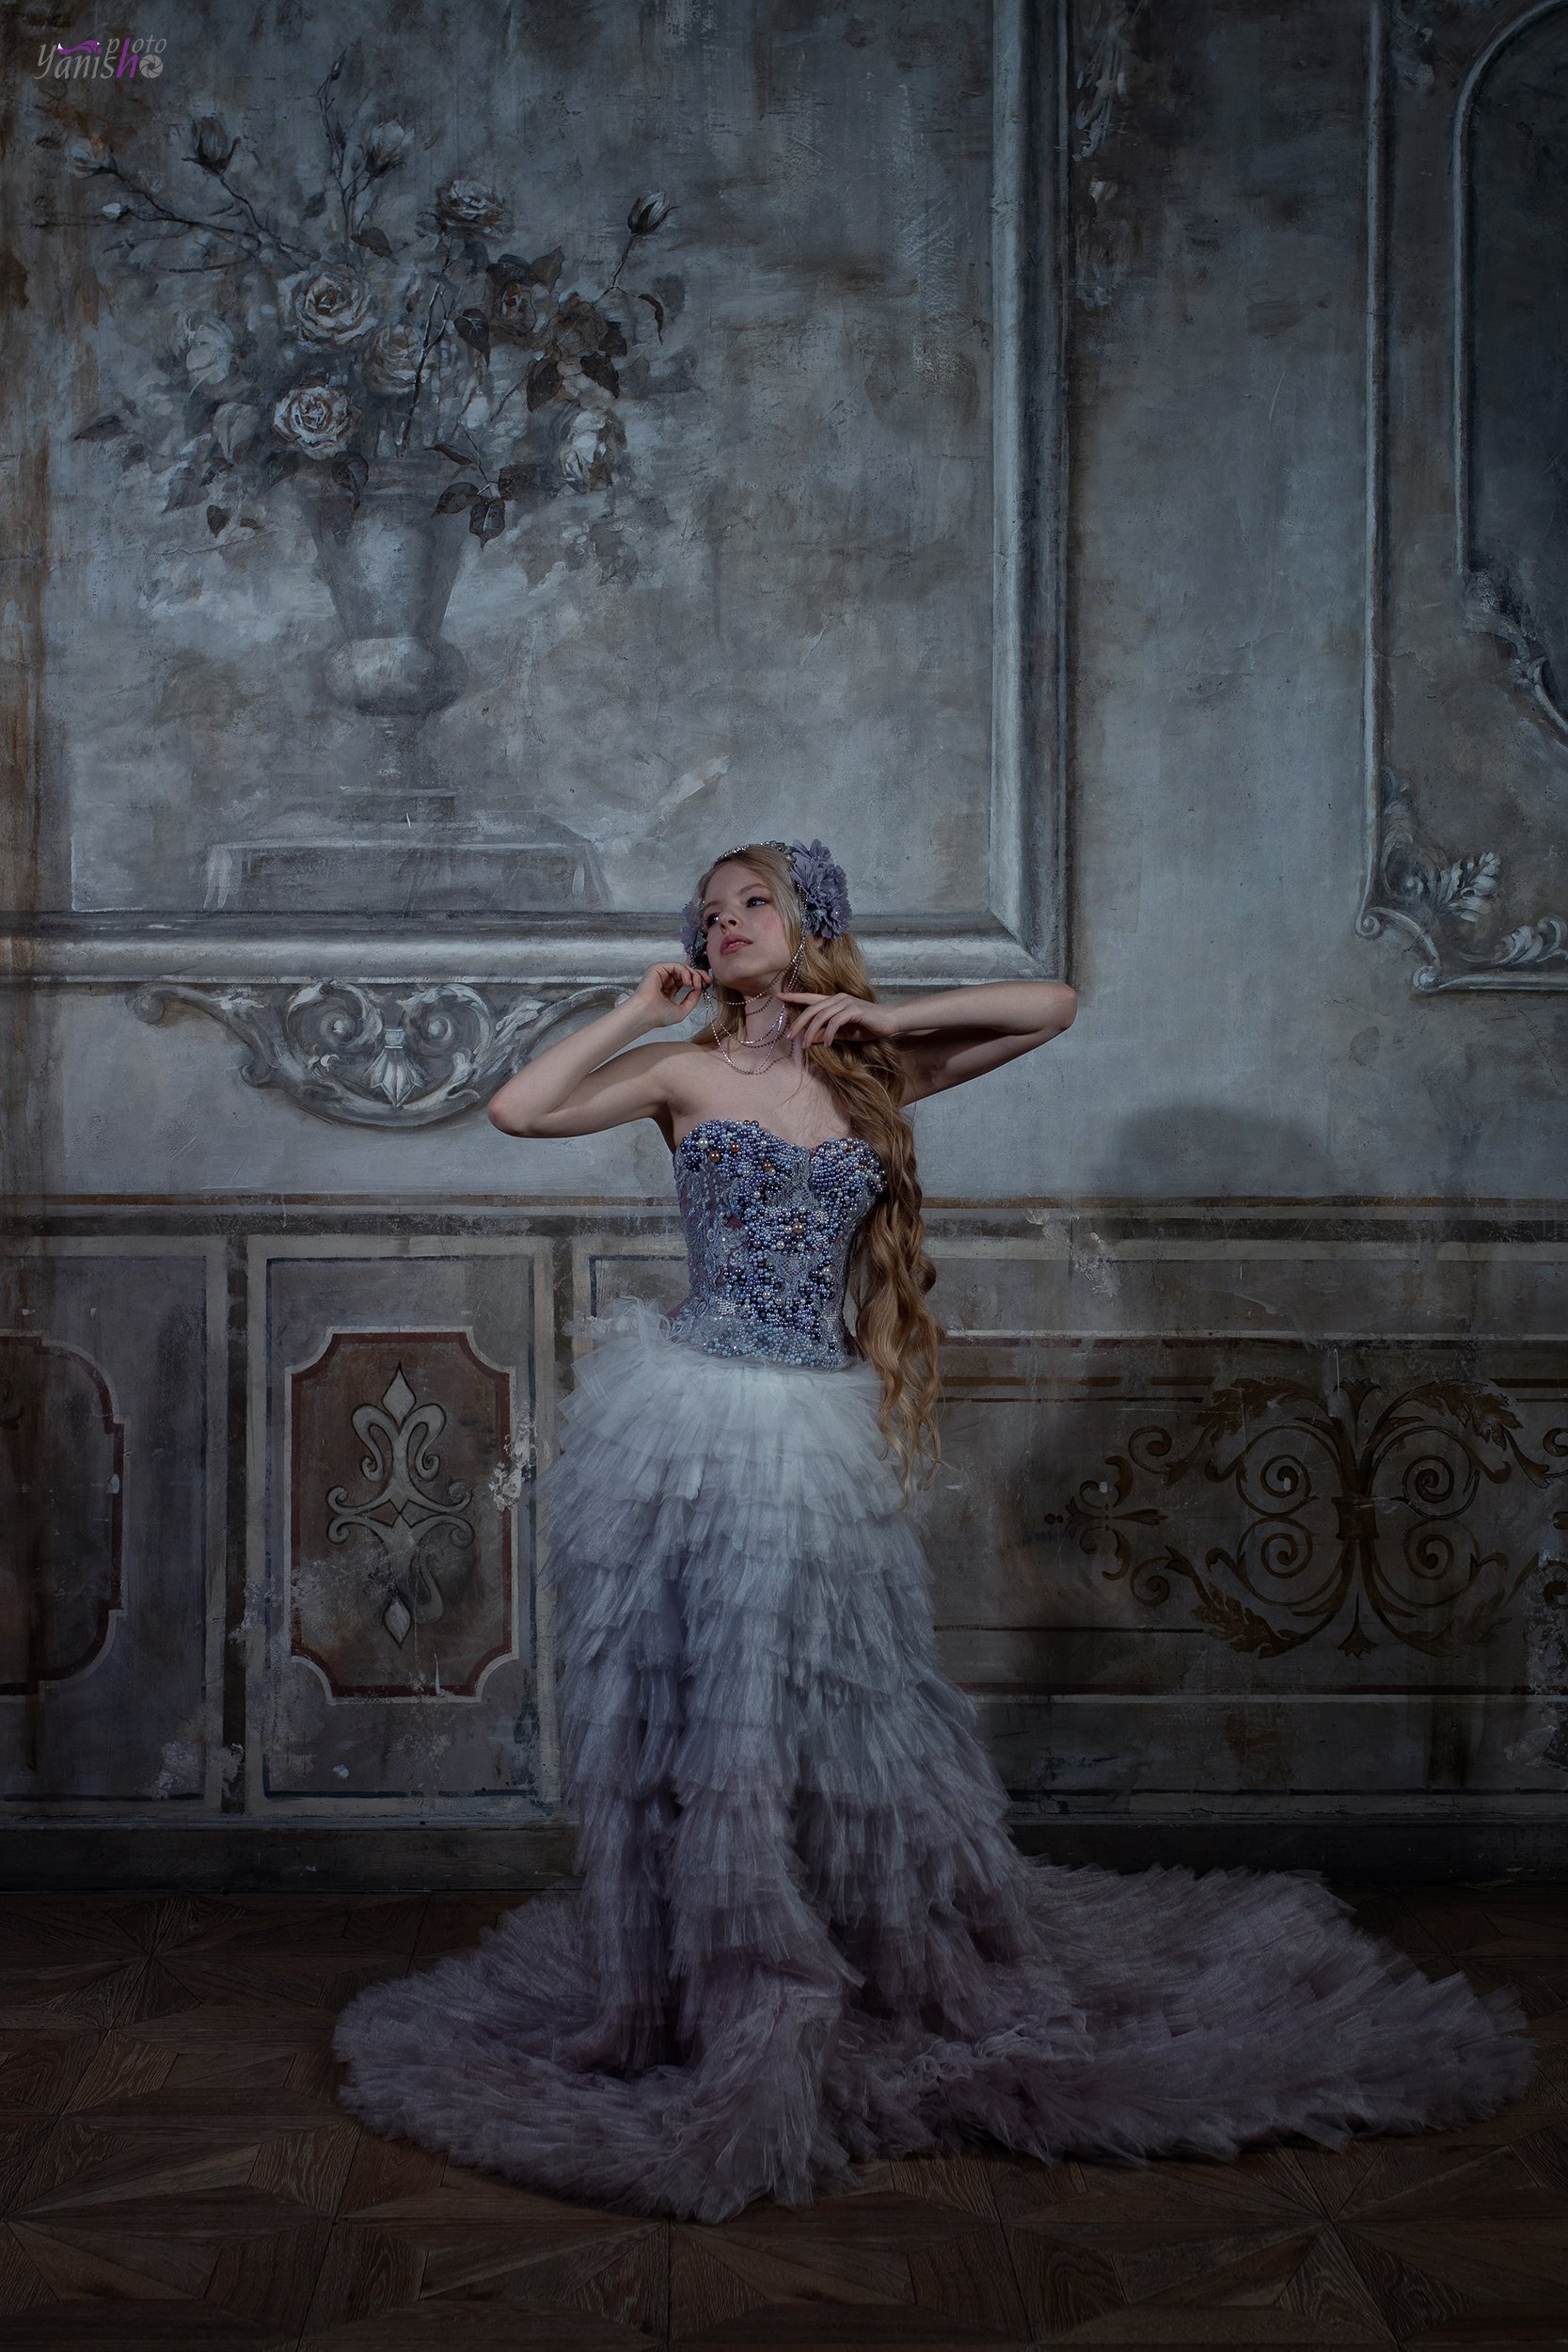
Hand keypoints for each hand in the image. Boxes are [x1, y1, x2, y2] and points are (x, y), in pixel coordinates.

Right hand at [628, 959, 711, 1027]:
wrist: (646, 1014)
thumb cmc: (658, 1016)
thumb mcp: (682, 1010)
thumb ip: (692, 1000)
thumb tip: (699, 989)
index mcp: (668, 991)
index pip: (685, 981)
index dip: (697, 980)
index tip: (707, 983)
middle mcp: (664, 981)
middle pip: (685, 972)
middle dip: (698, 975)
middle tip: (706, 980)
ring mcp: (660, 974)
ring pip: (682, 968)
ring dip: (693, 974)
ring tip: (695, 984)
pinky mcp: (657, 969)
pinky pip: (675, 966)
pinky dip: (685, 971)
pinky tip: (688, 981)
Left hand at [779, 990, 899, 1048]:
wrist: (890, 1021)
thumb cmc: (868, 1027)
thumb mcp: (844, 1034)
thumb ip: (827, 1034)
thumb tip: (810, 1040)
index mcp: (834, 1001)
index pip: (810, 997)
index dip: (794, 996)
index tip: (778, 996)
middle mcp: (838, 998)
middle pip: (811, 1008)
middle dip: (798, 1023)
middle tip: (789, 1036)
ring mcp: (846, 1002)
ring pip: (821, 1016)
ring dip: (811, 1032)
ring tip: (806, 1045)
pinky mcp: (854, 1010)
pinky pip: (835, 1022)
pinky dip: (829, 1034)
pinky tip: (828, 1044)